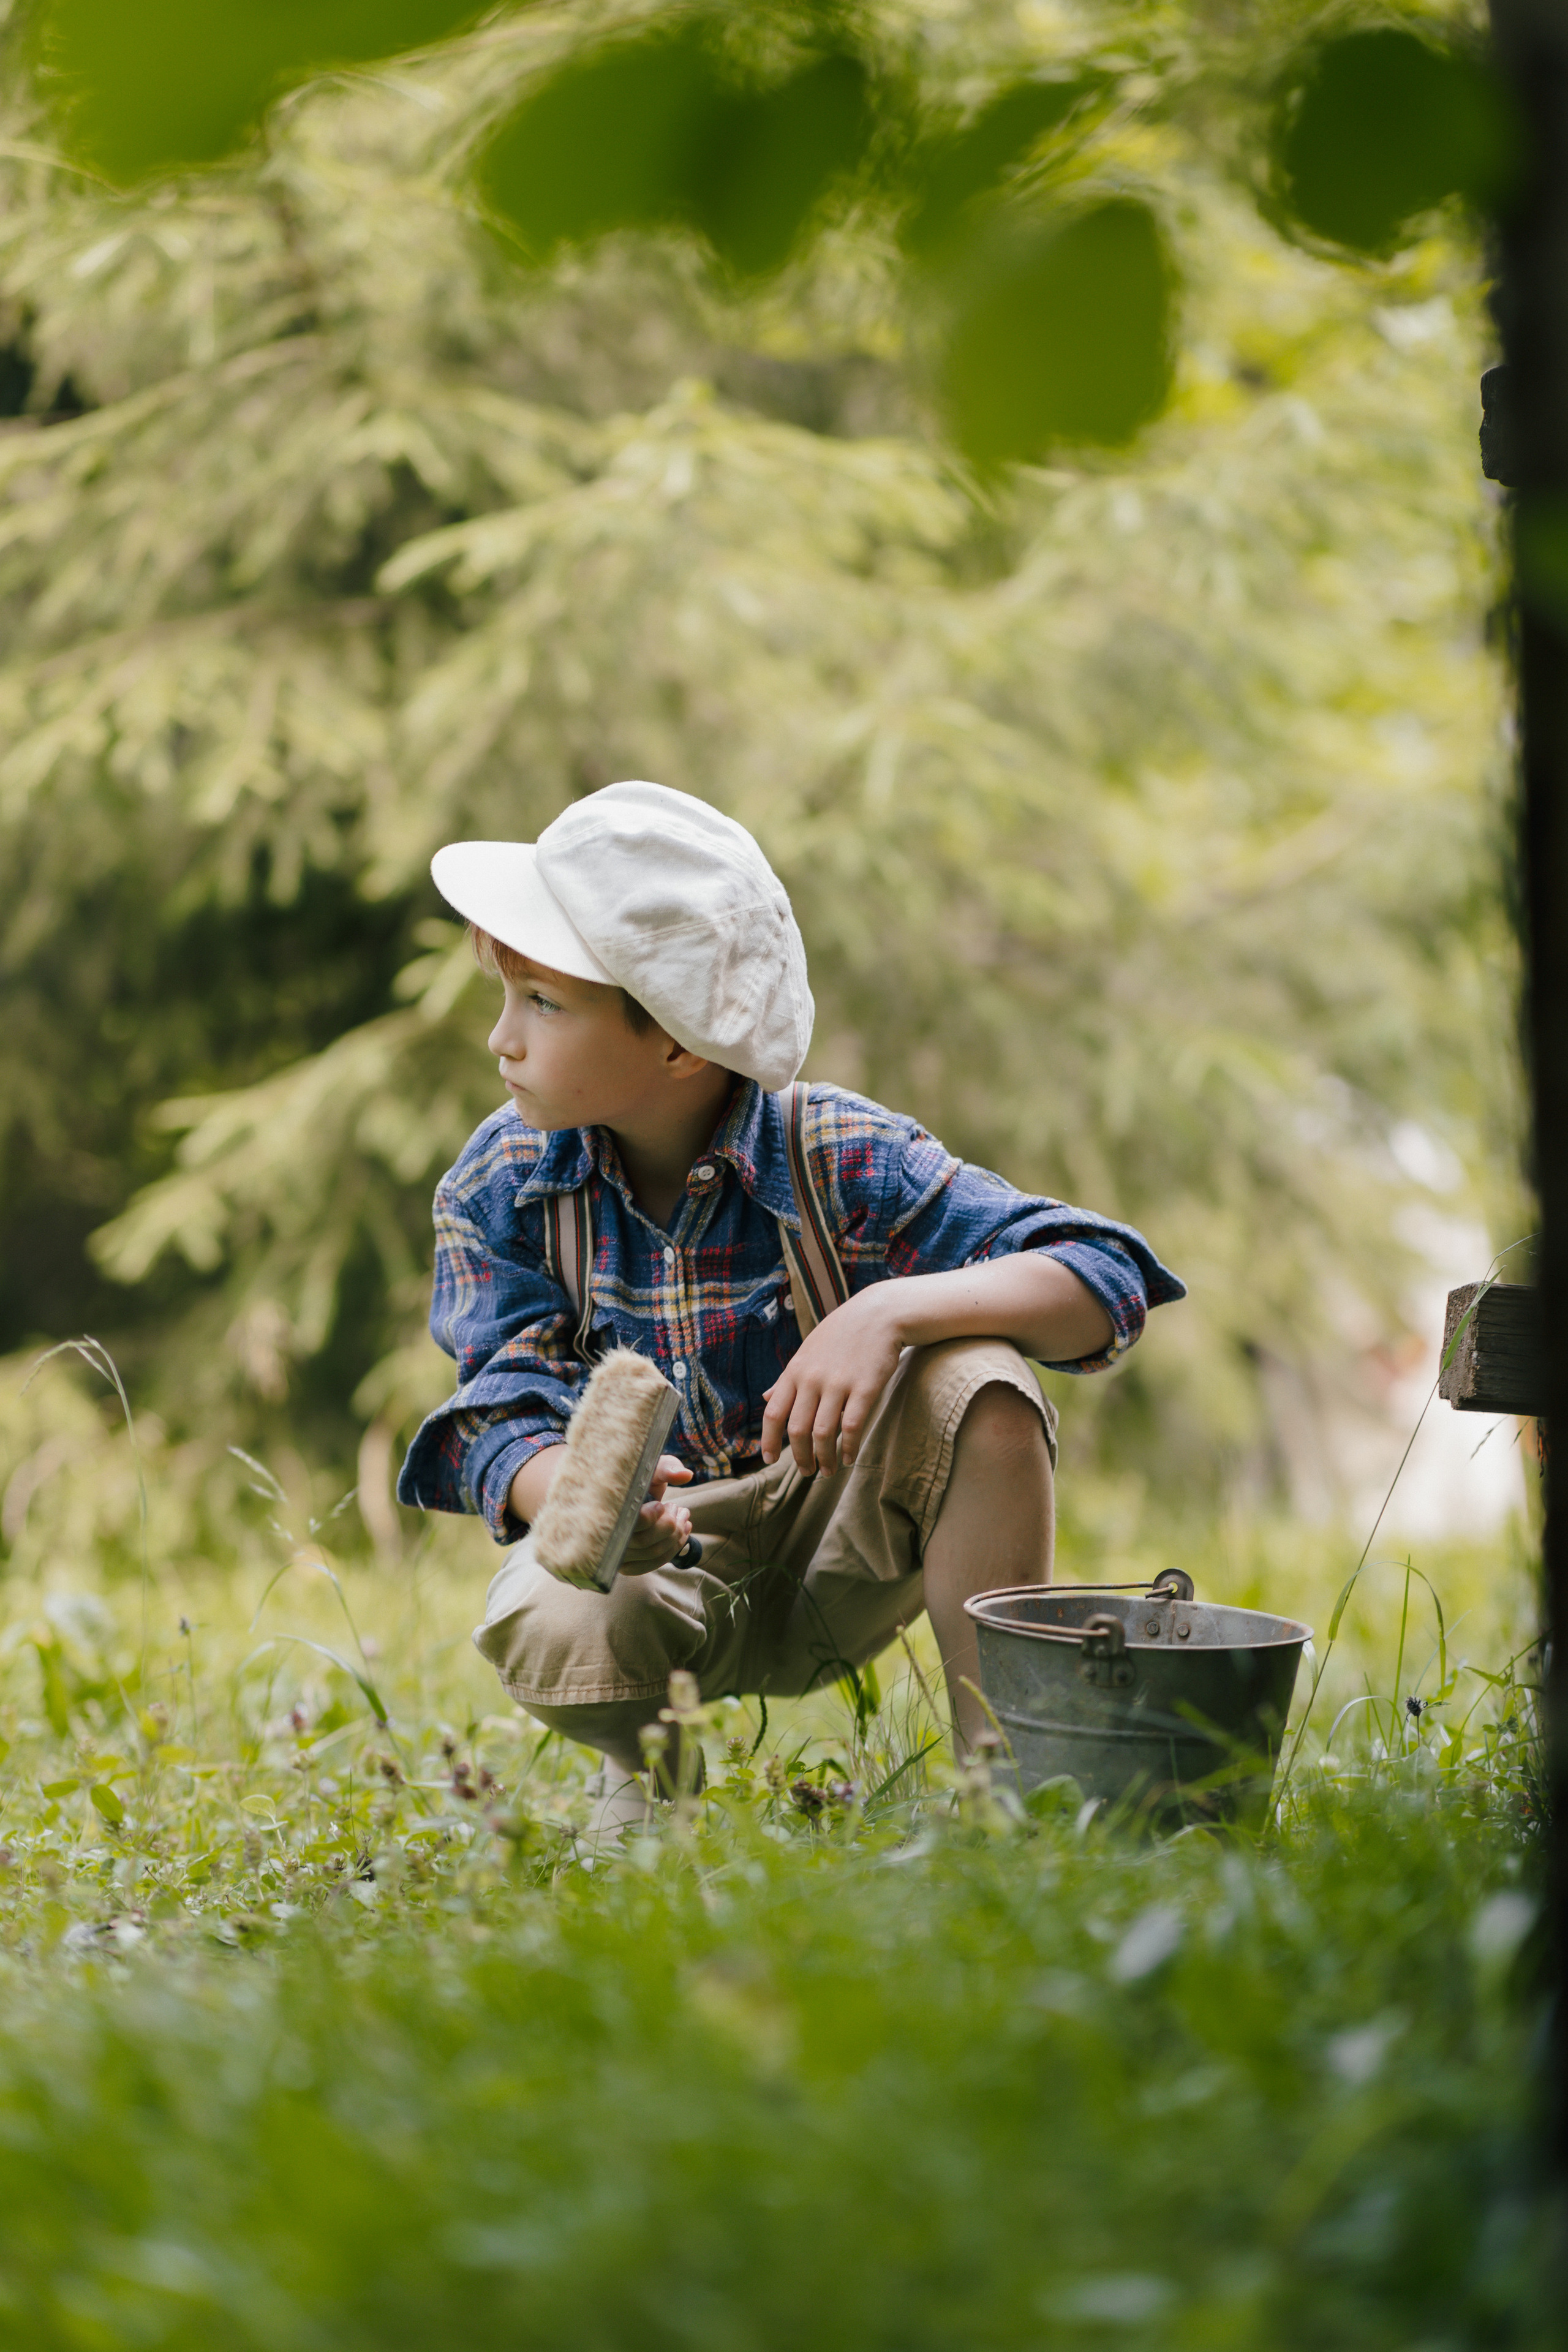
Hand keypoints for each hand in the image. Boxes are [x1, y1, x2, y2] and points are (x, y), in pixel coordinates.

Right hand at [617, 1454, 694, 1574]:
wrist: (630, 1491)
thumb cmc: (641, 1477)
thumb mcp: (652, 1467)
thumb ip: (667, 1468)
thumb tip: (686, 1476)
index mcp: (609, 1506)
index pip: (629, 1523)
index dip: (651, 1516)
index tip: (661, 1504)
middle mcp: (606, 1533)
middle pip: (644, 1541)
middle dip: (670, 1525)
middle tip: (680, 1509)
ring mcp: (614, 1551)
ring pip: (651, 1554)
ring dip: (675, 1537)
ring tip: (684, 1518)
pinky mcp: (624, 1562)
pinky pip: (650, 1565)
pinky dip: (672, 1551)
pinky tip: (683, 1535)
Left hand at [761, 1288, 904, 1476]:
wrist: (878, 1314)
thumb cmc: (841, 1334)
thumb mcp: (807, 1351)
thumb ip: (787, 1378)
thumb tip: (766, 1399)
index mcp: (795, 1371)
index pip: (773, 1413)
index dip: (769, 1441)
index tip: (770, 1460)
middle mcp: (812, 1379)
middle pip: (796, 1429)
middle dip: (799, 1457)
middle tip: (806, 1472)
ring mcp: (838, 1383)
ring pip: (822, 1433)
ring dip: (823, 1458)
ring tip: (827, 1471)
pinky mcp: (865, 1387)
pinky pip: (852, 1426)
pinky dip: (848, 1447)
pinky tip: (848, 1458)